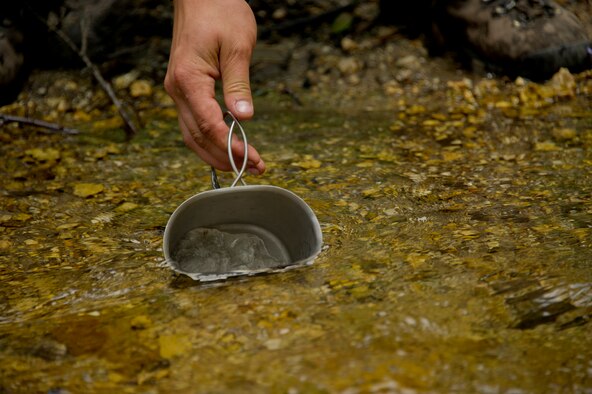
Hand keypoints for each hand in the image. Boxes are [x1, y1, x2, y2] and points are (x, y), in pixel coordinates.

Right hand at [164, 0, 264, 173]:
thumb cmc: (220, 12)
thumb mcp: (238, 47)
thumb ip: (239, 85)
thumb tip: (244, 118)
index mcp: (188, 80)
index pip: (210, 125)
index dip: (232, 147)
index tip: (253, 159)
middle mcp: (177, 90)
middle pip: (197, 137)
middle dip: (225, 157)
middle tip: (252, 168)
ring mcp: (178, 91)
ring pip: (192, 134)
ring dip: (216, 153)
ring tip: (243, 163)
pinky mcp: (184, 89)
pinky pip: (193, 122)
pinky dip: (209, 139)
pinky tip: (227, 146)